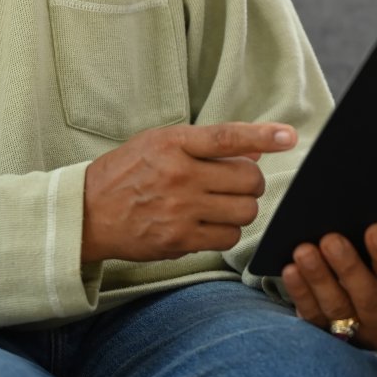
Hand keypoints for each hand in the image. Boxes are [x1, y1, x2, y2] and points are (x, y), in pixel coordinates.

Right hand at [81, 122, 295, 264]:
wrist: (88, 212)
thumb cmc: (126, 173)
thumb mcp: (160, 144)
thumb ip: (206, 145)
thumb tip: (254, 152)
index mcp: (174, 144)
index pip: (227, 137)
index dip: (262, 136)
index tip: (288, 136)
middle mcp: (179, 175)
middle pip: (248, 180)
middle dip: (251, 183)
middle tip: (237, 185)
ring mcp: (180, 209)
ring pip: (244, 212)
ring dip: (241, 209)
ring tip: (220, 206)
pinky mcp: (179, 240)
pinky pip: (227, 238)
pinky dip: (226, 233)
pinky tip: (209, 225)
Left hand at [281, 224, 376, 351]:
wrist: (356, 324)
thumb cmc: (372, 282)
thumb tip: (358, 219)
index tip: (376, 230)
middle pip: (367, 297)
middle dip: (349, 266)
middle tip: (331, 240)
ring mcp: (353, 335)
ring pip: (336, 306)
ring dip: (319, 277)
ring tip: (304, 251)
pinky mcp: (324, 338)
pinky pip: (311, 315)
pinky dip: (300, 291)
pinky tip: (291, 271)